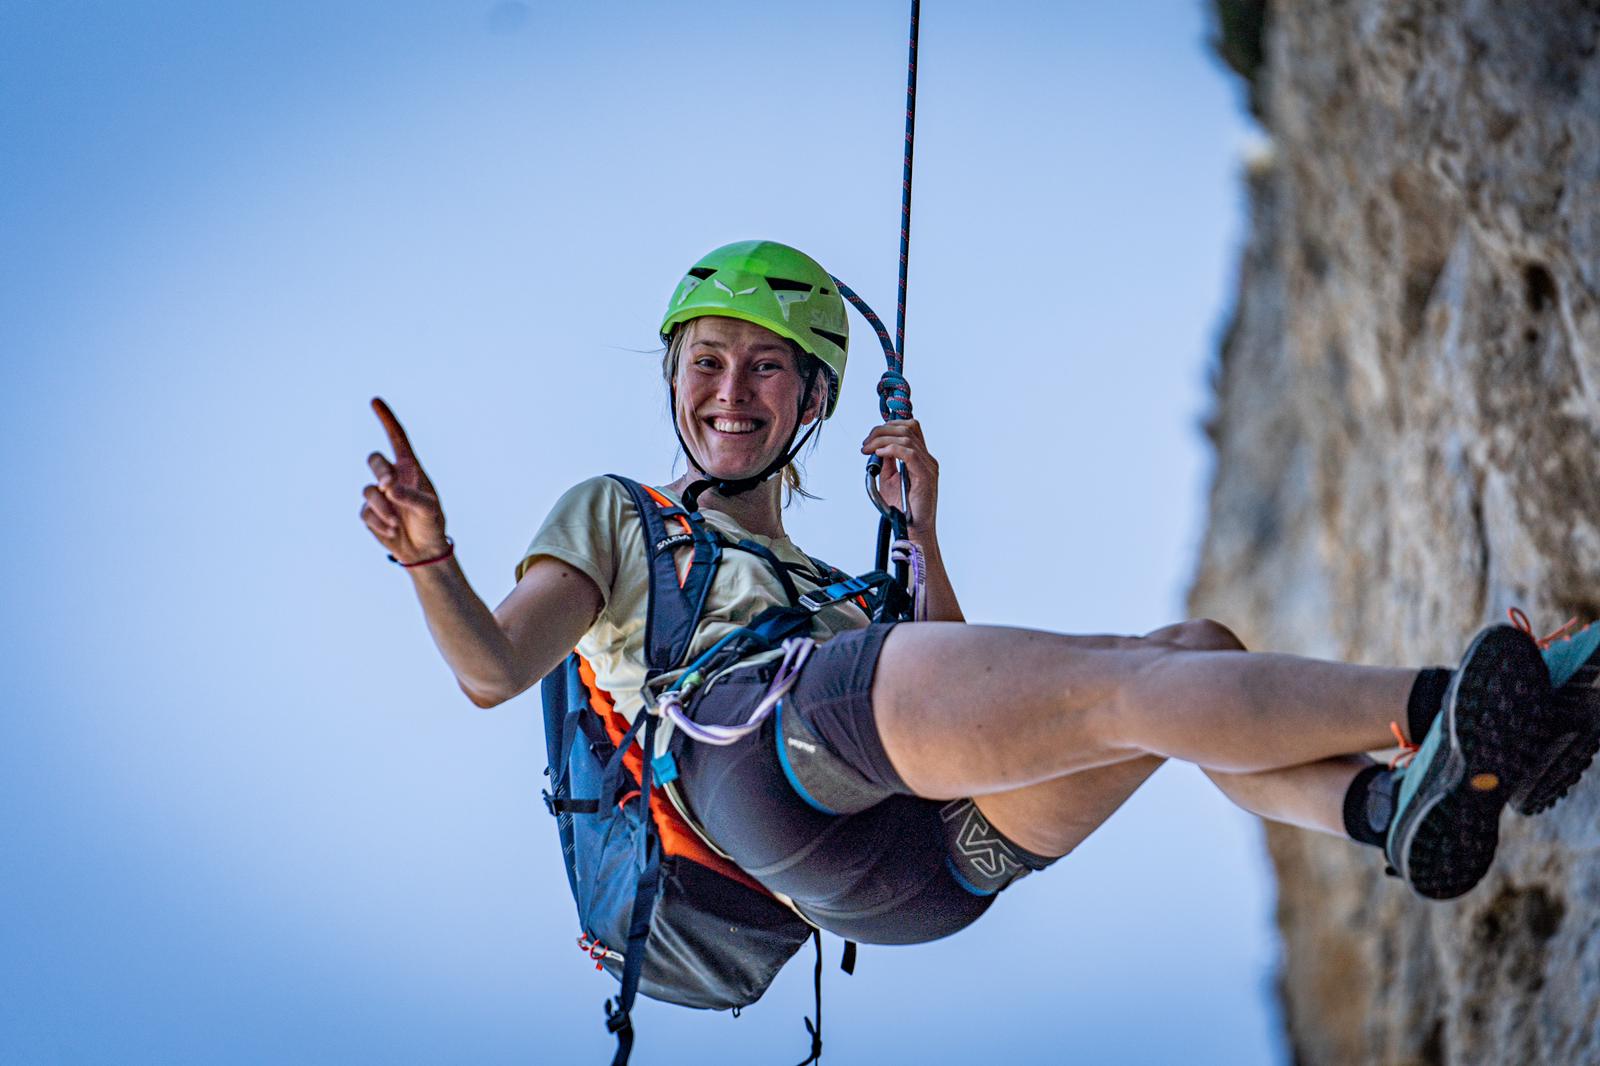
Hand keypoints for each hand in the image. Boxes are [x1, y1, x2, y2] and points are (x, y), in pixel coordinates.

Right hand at [361, 397, 449, 563]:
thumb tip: (387, 487)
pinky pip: (366, 513)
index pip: (397, 439)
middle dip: (380, 471)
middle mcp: (393, 478)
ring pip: (368, 490)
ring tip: (398, 523)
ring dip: (382, 507)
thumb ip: (411, 496)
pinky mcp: (370, 513)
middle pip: (375, 460)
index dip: (387, 419)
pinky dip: (380, 523)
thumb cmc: (432, 524)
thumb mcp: (428, 509)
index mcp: (410, 470)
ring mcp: (380, 495)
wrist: (424, 550)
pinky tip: (393, 531)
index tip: (375, 401)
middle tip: (388, 486)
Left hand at [861, 418, 939, 534]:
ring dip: (882, 440)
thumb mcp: (889, 479)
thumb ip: (887, 461)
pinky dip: (892, 449)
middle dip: (882, 430)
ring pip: (907, 438)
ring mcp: (928, 467)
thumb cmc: (903, 508)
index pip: (910, 428)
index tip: (870, 438)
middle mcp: (927, 459)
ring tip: (868, 449)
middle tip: (866, 443)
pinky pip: (910, 454)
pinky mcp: (926, 476)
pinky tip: (879, 454)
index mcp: (921, 458)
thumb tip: (877, 446)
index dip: (888, 426)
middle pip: (908, 428)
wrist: (912, 529)